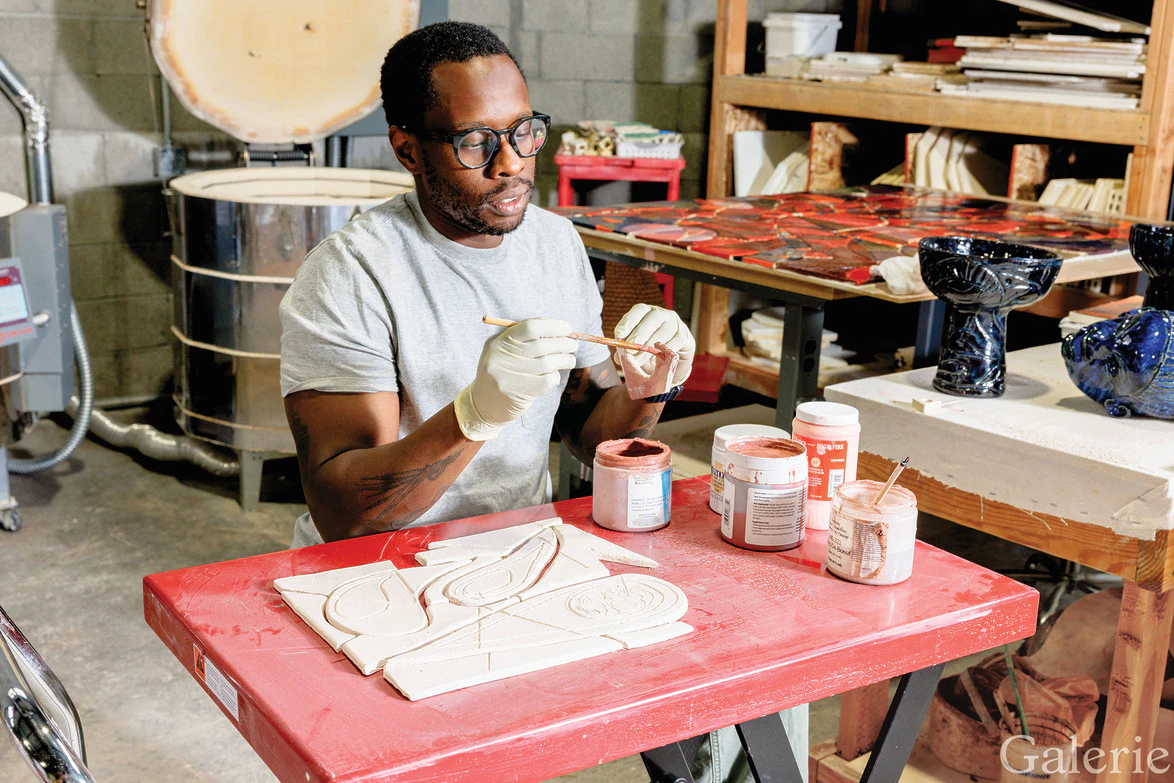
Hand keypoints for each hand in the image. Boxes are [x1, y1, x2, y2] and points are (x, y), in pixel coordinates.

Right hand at [454, 318, 577, 440]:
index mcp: (499, 343)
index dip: (552, 326)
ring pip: (549, 363)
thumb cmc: (500, 369)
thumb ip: (525, 336)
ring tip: (569, 359)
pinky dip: (555, 375)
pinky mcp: (521, 393)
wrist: (484, 404)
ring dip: (565, 359)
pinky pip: (548, 380)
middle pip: (542, 345)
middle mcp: (503, 359)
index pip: (530, 327)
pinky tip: (553, 375)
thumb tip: (557, 327)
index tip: (566, 328)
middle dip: (564, 343)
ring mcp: (511, 377)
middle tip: (574, 343)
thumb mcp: (503, 348)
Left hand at [614, 304, 694, 389]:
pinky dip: (664, 351)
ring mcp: (676, 324)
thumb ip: (627, 349)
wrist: (672, 358)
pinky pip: (675, 342)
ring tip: (637, 360)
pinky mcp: (685, 336)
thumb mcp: (637, 348)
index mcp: (647, 312)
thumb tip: (618, 357)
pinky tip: (656, 359)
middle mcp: (663, 314)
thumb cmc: (650, 349)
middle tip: (629, 348)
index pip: (639, 310)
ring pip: (664, 331)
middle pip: (653, 318)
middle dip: (640, 333)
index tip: (619, 334)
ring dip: (649, 347)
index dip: (629, 320)